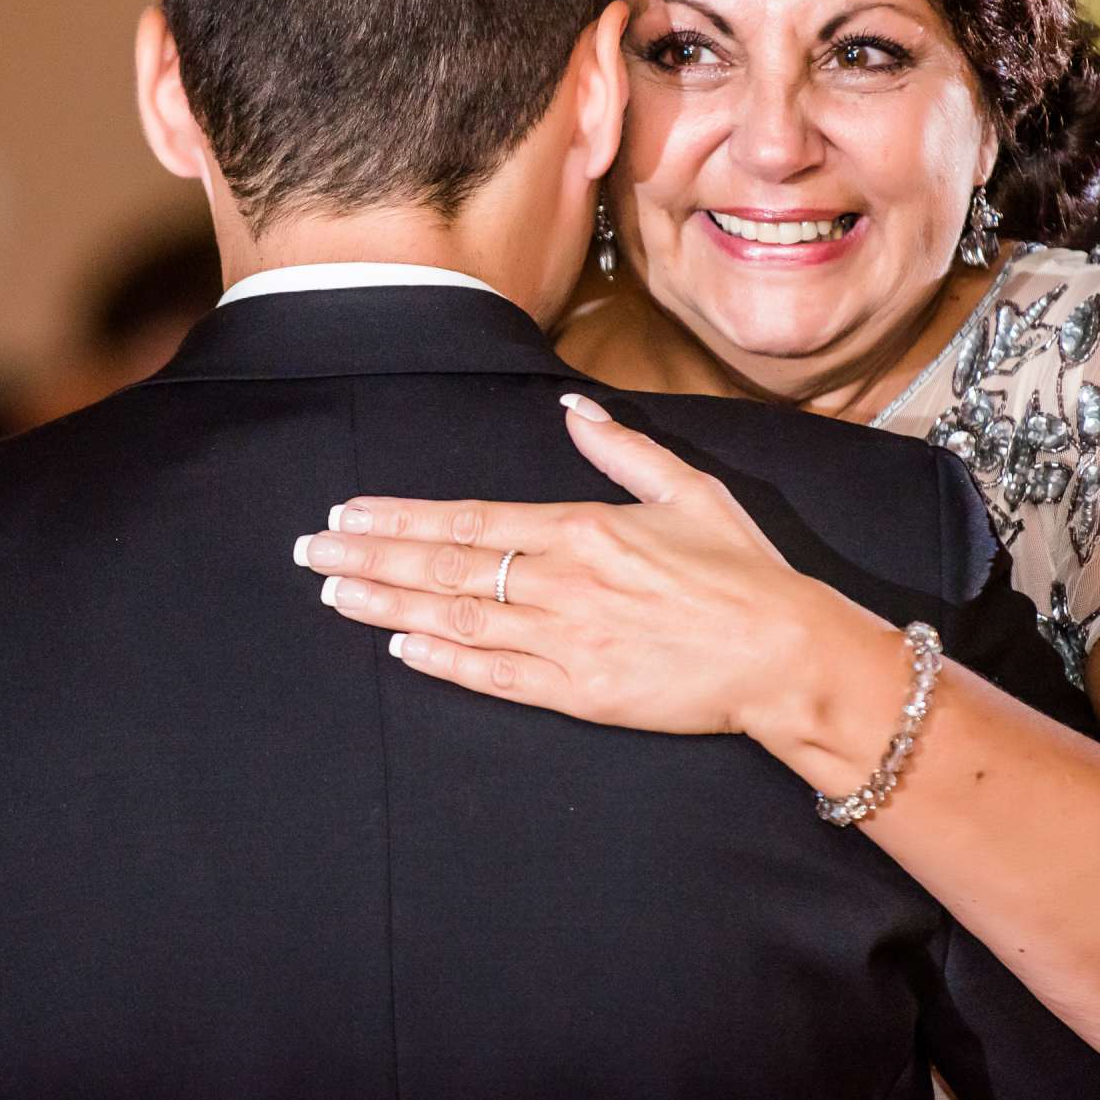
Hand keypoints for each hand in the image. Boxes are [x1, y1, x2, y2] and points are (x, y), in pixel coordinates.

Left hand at [295, 395, 883, 742]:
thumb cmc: (744, 571)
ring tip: (335, 594)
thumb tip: (574, 406)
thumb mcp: (690, 489)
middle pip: (444, 567)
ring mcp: (567, 641)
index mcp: (582, 528)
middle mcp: (563, 581)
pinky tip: (400, 649)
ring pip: (456, 619)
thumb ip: (623, 449)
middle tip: (311, 552)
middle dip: (369, 558)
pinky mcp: (580, 693)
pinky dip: (444, 662)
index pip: (468, 519)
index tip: (350, 514)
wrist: (788, 655)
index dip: (401, 518)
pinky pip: (495, 676)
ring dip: (387, 607)